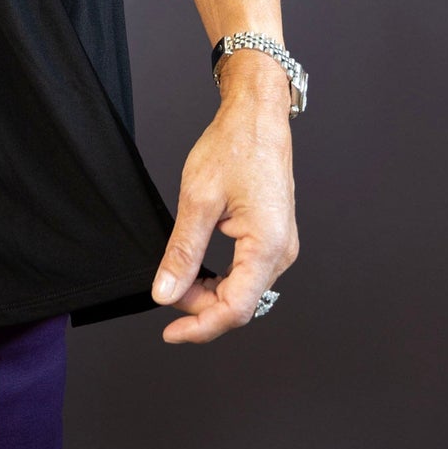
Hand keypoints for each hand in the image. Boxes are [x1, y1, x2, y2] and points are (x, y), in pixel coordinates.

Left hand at [150, 72, 298, 342]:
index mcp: (268, 246)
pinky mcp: (273, 237)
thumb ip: (183, 251)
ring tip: (177, 280)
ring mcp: (281, 245)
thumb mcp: (198, 198)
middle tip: (165, 292)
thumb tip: (165, 293)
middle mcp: (282, 252)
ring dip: (210, 293)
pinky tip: (199, 271)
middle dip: (200, 307)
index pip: (235, 309)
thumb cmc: (234, 147)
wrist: (257, 116)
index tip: (169, 332)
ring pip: (244, 290)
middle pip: (241, 304)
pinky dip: (221, 278)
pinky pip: (248, 272)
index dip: (200, 326)